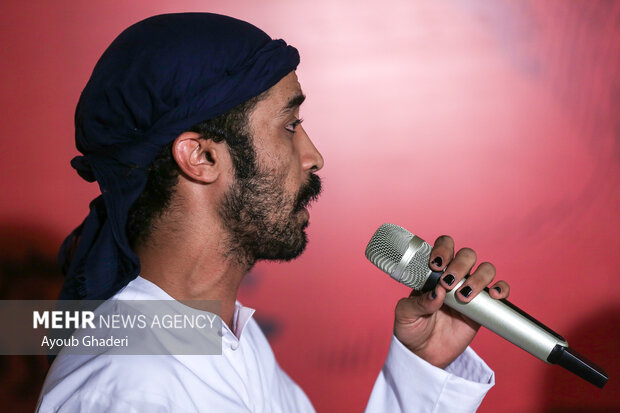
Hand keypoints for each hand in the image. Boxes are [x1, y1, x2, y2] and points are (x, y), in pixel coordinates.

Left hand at [393, 235, 509, 368]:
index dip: (443, 249)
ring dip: (478, 278)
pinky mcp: (483, 307)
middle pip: (467, 255)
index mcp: (433, 272)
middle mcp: (453, 276)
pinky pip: (500, 291)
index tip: (436, 264)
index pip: (444, 246)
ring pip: (485, 269)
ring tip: (464, 296)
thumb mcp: (405, 315)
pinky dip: (502, 289)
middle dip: (459, 265)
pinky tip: (494, 296)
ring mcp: (469, 290)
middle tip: (448, 283)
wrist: (424, 354)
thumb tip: (437, 293)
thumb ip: (418, 303)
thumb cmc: (411, 329)